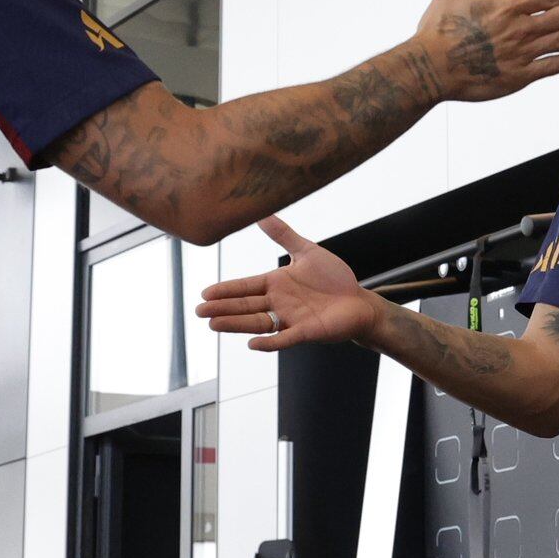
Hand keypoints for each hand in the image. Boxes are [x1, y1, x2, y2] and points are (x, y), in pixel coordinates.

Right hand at [195, 216, 378, 351]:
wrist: (359, 301)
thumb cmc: (334, 278)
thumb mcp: (307, 251)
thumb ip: (284, 235)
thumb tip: (262, 214)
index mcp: (276, 284)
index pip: (245, 286)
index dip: (226, 290)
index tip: (204, 293)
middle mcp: (279, 303)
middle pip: (245, 306)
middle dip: (223, 308)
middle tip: (199, 312)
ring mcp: (291, 319)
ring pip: (257, 322)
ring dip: (236, 324)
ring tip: (214, 325)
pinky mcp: (307, 332)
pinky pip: (285, 339)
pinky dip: (269, 342)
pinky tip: (252, 343)